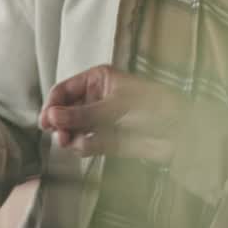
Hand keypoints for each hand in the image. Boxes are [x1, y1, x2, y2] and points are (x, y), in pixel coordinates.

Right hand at [38, 65, 183, 161]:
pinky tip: (88, 148)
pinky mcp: (108, 140)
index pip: (64, 90)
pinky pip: (86, 144)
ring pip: (73, 130)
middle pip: (65, 112)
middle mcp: (97, 98)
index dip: (52, 105)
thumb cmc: (155, 106)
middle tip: (60, 136)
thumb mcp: (115, 106)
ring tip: (73, 143)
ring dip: (70, 137)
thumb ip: (82, 114)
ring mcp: (102, 119)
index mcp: (98, 80)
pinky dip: (84, 147)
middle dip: (60, 124)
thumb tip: (52, 117)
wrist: (181, 131)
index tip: (46, 122)